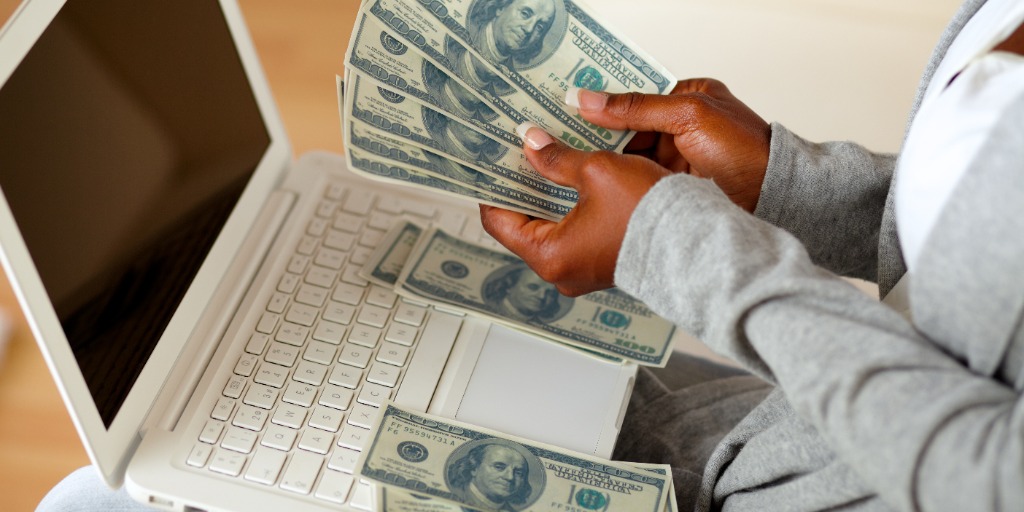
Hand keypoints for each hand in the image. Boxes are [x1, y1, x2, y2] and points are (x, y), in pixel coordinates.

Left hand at [479, 124, 670, 296]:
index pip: (498, 221)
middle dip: (523, 183)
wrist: (700, 241)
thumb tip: (531, 142)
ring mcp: (582, 269)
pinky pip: (574, 230)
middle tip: (517, 149)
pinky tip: (573, 172)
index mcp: (549, 256)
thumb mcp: (597, 172)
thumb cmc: (650, 213)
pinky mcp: (602, 261)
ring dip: (548, 190)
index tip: (490, 160)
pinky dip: (570, 202)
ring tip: (545, 154)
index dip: (493, 186)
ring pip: (551, 224)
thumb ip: (556, 158)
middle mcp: (561, 271)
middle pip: (524, 222)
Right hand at [570, 79, 769, 211]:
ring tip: (568, 162)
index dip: (604, 101)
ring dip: (606, 161)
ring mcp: (677, 159)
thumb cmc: (745, 150)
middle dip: (598, 134)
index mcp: (689, 97)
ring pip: (630, 157)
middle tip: (559, 136)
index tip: (570, 106)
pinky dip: (620, 182)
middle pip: (628, 128)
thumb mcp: (688, 116)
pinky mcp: (675, 188)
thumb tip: (589, 100)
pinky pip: (639, 180)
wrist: (773, 198)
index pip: (636, 95)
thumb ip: (637, 108)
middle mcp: (681, 127)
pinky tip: (594, 184)